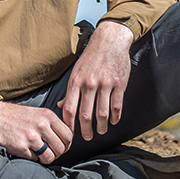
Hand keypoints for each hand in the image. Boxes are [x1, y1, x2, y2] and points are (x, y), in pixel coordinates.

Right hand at [0, 101, 72, 163]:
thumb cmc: (18, 115)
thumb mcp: (38, 112)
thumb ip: (52, 123)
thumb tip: (67, 138)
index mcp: (48, 115)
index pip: (68, 135)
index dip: (67, 144)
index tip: (62, 146)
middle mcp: (41, 125)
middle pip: (61, 148)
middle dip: (57, 153)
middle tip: (51, 152)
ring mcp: (31, 137)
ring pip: (50, 157)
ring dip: (46, 159)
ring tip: (40, 154)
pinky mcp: (21, 147)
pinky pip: (35, 160)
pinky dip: (33, 158)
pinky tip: (27, 151)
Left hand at [58, 20, 132, 140]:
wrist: (110, 41)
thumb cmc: (91, 56)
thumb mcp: (76, 70)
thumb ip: (70, 90)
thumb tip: (60, 106)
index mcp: (76, 81)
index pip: (69, 108)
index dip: (69, 125)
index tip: (70, 134)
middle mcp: (89, 83)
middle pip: (85, 114)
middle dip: (86, 130)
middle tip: (87, 137)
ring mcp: (105, 84)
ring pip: (102, 113)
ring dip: (102, 126)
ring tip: (101, 131)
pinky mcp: (119, 84)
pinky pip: (117, 106)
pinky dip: (115, 117)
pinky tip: (113, 121)